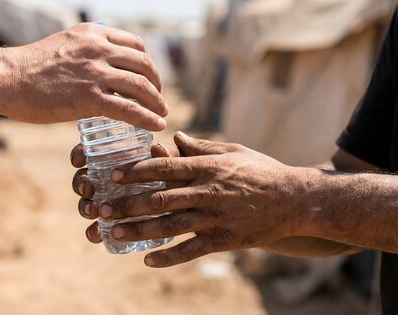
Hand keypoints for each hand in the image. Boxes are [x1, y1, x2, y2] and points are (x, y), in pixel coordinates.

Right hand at [1, 23, 167, 130]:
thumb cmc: (29, 67)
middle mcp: (98, 48)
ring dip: (157, 102)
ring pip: (140, 86)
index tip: (150, 78)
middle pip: (143, 64)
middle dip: (157, 83)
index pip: (135, 45)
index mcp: (92, 34)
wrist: (5, 78)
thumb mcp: (62, 44)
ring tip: (162, 113)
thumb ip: (84, 49)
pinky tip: (156, 125)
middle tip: (158, 98)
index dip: (148, 64)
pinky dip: (147, 118)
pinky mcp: (89, 97)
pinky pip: (129, 109)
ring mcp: (95, 72)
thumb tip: (99, 60)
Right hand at [70, 140, 181, 242]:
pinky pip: (99, 228)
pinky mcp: (115, 223)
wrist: (195, 203)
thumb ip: (170, 155)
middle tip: (89, 189)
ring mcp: (110, 202)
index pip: (92, 152)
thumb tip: (159, 149)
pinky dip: (94, 231)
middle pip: (85, 178)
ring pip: (88, 203)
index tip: (79, 160)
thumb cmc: (183, 174)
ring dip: (85, 207)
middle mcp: (108, 178)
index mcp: (119, 157)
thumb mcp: (180, 162)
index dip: (81, 155)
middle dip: (81, 183)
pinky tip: (96, 235)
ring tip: (93, 211)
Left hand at [93, 132, 305, 266]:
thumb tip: (175, 138)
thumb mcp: (233, 152)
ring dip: (139, 230)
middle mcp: (209, 192)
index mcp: (209, 167)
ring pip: (171, 225)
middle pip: (161, 198)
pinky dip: (169, 256)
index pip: (165, 167)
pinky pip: (192, 250)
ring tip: (114, 232)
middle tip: (100, 207)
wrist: (296, 201)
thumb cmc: (262, 171)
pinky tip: (148, 260)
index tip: (112, 175)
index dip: (136, 171)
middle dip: (127, 203)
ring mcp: (217, 218)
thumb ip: (202, 147)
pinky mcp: (225, 240)